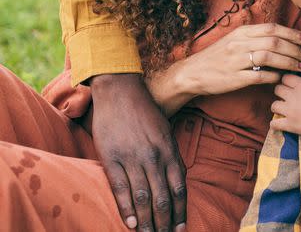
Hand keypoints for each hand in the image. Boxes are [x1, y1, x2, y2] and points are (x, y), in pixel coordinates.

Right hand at [90, 73, 185, 231]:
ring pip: (143, 197)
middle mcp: (154, 156)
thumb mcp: (165, 131)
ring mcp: (133, 158)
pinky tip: (131, 223)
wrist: (121, 90)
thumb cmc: (145, 111)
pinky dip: (127, 208)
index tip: (181, 227)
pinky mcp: (112, 157)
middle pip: (162, 197)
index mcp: (169, 149)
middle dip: (165, 221)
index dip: (181, 210)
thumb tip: (175, 181)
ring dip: (147, 221)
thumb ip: (170, 155)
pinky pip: (121, 188)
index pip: (179, 187)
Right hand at [147, 23, 300, 115]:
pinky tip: (282, 79)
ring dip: (289, 63)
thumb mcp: (235, 40)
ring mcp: (236, 61)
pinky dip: (273, 77)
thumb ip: (256, 38)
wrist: (192, 73)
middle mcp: (240, 43)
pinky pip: (258, 76)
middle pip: (274, 42)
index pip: (272, 28)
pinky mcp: (234, 78)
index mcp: (242, 32)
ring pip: (269, 58)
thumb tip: (284, 39)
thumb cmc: (218, 57)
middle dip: (296, 49)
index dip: (293, 33)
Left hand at [270, 74, 300, 143]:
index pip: (286, 77)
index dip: (289, 80)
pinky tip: (280, 124)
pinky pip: (274, 124)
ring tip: (284, 109)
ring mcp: (290, 111)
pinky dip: (275, 124)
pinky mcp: (290, 125)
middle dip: (281, 91)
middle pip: (277, 89)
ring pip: (273, 106)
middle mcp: (293, 96)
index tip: (294, 83)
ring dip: (278, 106)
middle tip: (288, 95)